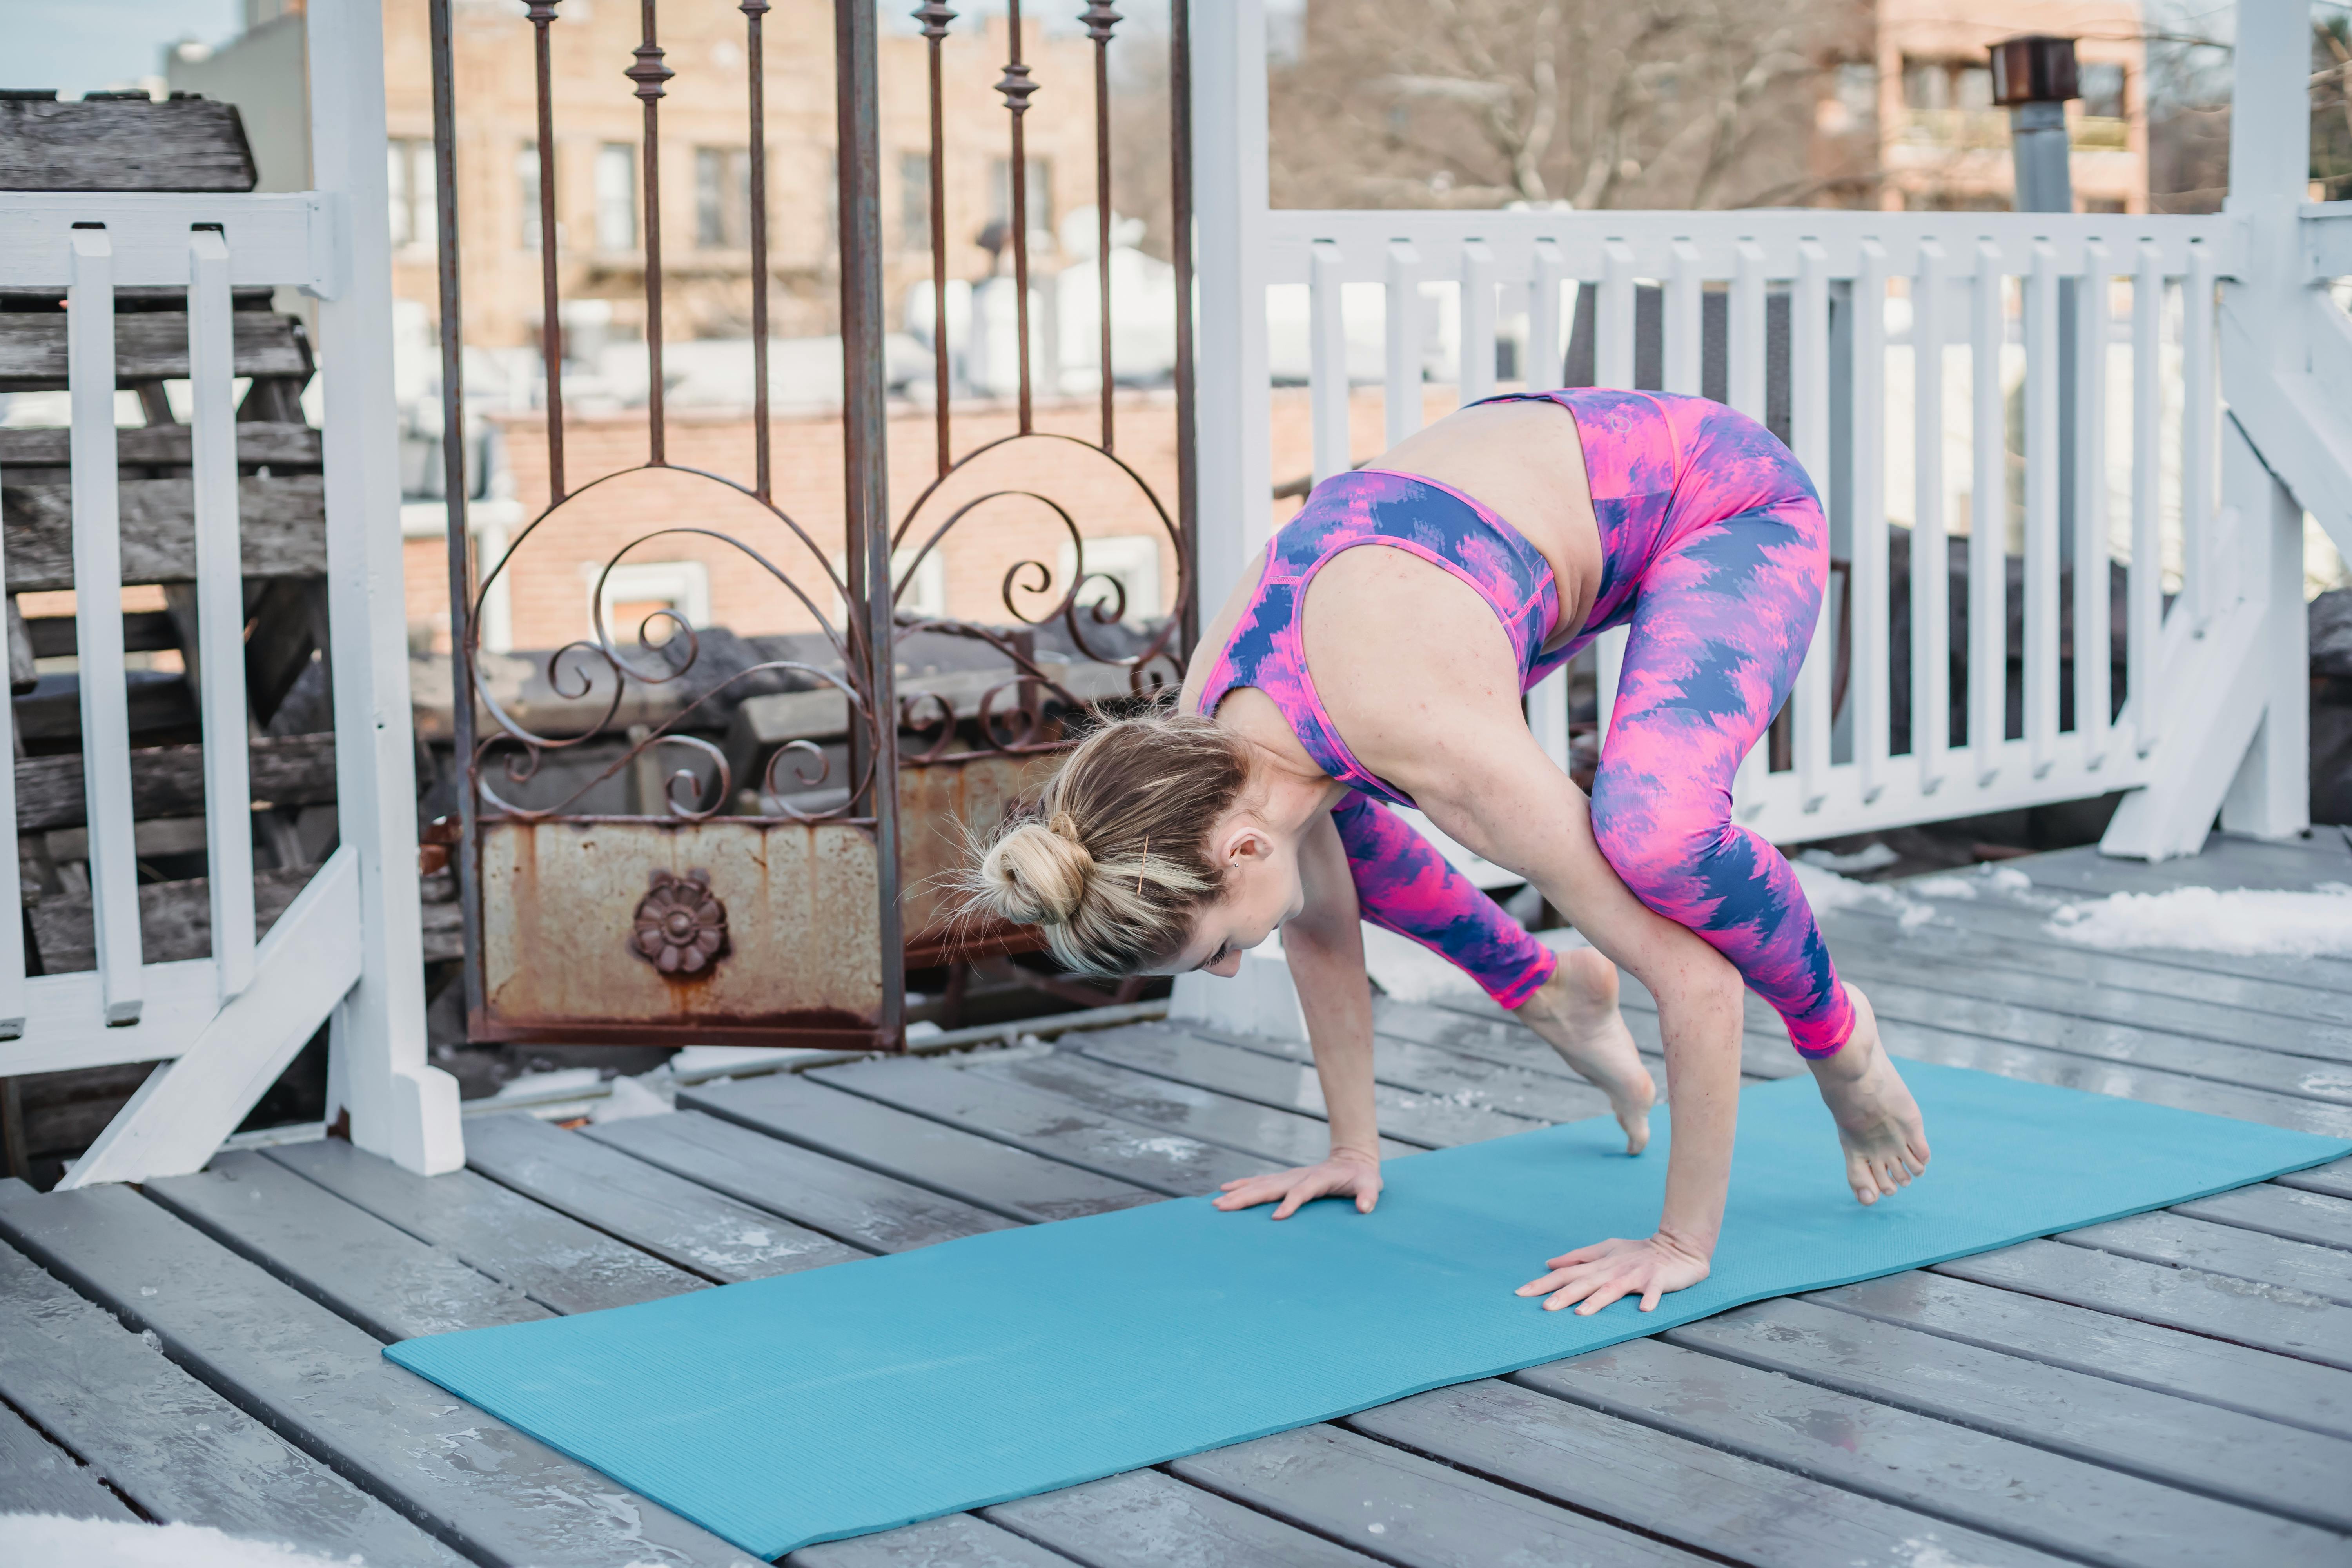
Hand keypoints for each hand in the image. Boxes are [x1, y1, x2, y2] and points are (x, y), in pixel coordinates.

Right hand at [1212, 1151, 1381, 1218]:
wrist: (1354, 1158)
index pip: (1302, 1191)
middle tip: (1223, 1206)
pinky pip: (1261, 1182)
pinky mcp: (1286, 1179)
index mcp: (1319, 1179)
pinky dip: (1243, 1185)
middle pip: (1270, 1187)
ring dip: (1239, 1192)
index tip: (1277, 1217)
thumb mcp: (1371, 1185)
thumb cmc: (1362, 1176)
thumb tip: (1365, 1207)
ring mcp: (1290, 1176)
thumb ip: (1369, 1195)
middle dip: (1247, 1197)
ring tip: (1217, 1201)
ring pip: (1260, 1184)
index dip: (1291, 1203)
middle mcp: (1299, 1176)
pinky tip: (1226, 1189)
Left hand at [1516, 1232, 1709, 1314]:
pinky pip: (1654, 1291)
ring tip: (1581, 1312)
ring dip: (1598, 1300)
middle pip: (1584, 1283)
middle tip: (1544, 1307)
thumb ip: (1579, 1257)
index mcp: (1600, 1264)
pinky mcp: (1658, 1280)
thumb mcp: (1606, 1250)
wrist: (1678, 1246)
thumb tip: (1550, 1263)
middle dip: (1563, 1295)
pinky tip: (1644, 1309)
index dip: (1544, 1283)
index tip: (1521, 1293)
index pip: (1567, 1273)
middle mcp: (1613, 1269)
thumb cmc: (1639, 1251)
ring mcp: (1636, 1275)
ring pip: (1613, 1289)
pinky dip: (1650, 1298)